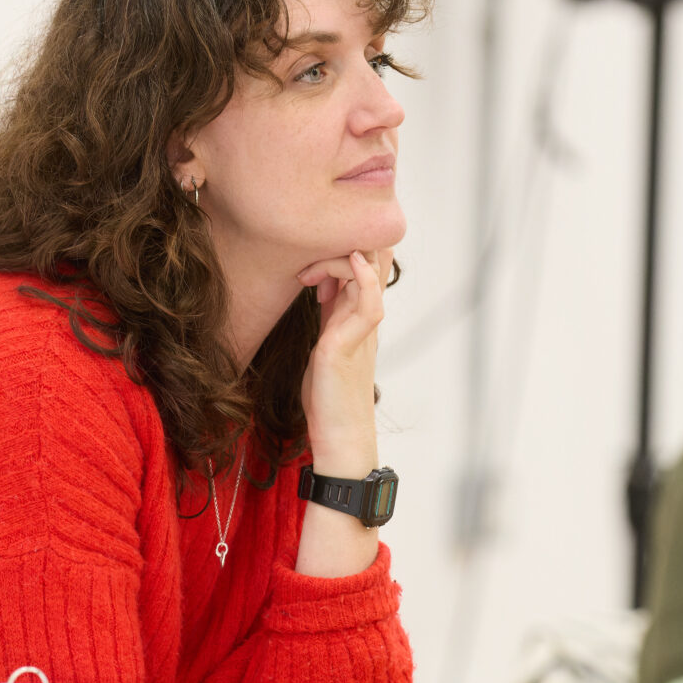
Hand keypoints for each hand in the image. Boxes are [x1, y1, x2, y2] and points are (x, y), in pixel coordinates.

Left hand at [295, 248, 392, 475]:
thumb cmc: (329, 397)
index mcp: (358, 318)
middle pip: (375, 260)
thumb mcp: (324, 343)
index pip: (367, 266)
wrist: (340, 438)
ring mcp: (362, 331)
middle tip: (307, 261)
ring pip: (372, 273)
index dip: (347, 247)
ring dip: (341, 259)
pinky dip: (364, 276)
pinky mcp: (350, 345)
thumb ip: (328, 313)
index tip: (311, 260)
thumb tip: (322, 283)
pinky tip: (352, 263)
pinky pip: (370, 302)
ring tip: (309, 275)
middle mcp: (365, 319)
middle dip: (346, 244)